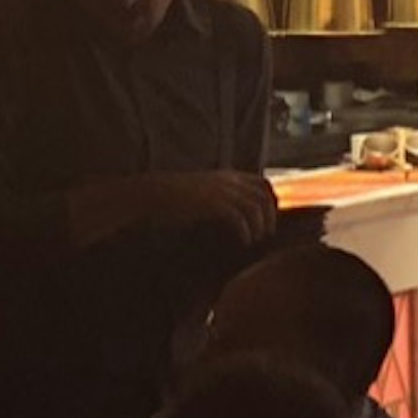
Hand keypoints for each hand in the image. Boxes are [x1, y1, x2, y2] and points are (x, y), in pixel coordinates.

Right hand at [75, 169, 274, 244]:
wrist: (147, 194)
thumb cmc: (171, 197)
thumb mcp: (201, 191)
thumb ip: (220, 196)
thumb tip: (234, 212)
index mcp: (226, 176)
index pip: (263, 183)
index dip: (270, 201)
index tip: (268, 218)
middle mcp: (227, 181)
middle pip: (265, 196)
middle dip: (270, 216)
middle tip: (265, 233)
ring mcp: (220, 191)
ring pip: (256, 208)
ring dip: (260, 226)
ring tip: (254, 239)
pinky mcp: (211, 204)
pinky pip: (240, 218)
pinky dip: (246, 231)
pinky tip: (242, 241)